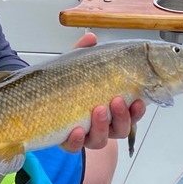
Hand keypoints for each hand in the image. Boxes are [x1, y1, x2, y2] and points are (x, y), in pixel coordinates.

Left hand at [60, 32, 145, 153]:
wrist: (43, 100)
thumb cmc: (69, 85)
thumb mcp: (78, 67)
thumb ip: (85, 53)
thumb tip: (90, 37)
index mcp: (112, 109)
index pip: (132, 113)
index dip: (138, 111)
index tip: (139, 100)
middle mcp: (103, 125)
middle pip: (121, 129)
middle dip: (122, 117)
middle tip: (117, 101)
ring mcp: (86, 135)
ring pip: (101, 140)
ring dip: (102, 126)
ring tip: (98, 110)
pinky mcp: (69, 141)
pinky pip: (75, 146)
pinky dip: (77, 140)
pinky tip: (76, 130)